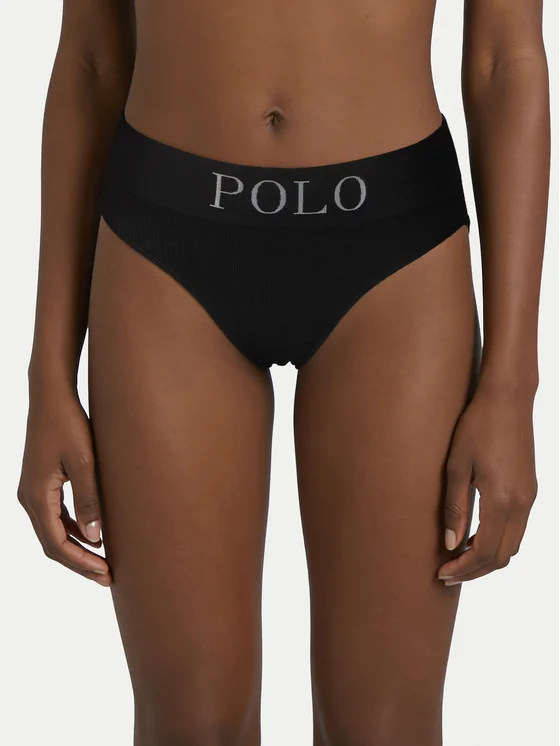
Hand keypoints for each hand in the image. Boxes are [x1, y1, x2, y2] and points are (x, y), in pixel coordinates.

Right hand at [18, 387, 110, 585]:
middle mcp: (29, 498)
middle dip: (79, 563)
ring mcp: (32, 491)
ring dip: (76, 548)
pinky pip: (54, 516)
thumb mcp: (84, 462)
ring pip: (52, 532)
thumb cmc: (69, 424)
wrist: (51, 396)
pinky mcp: (40, 483)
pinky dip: (72, 530)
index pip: (57, 544)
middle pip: (52, 543)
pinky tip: (93, 535)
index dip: (81, 563)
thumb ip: (89, 500)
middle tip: (107, 576)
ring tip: (103, 562)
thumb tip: (96, 539)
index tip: (105, 574)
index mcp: (37, 497)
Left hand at [438, 383, 537, 584]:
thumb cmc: (476, 427)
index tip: (442, 573)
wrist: (507, 399)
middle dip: (475, 570)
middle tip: (447, 573)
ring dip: (487, 557)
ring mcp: (530, 498)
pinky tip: (475, 536)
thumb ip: (454, 508)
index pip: (485, 552)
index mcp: (502, 501)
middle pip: (502, 556)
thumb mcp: (456, 467)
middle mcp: (522, 504)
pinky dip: (498, 541)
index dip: (464, 569)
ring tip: (458, 557)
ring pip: (512, 545)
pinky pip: (517, 528)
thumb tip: (451, 543)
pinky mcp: (530, 489)